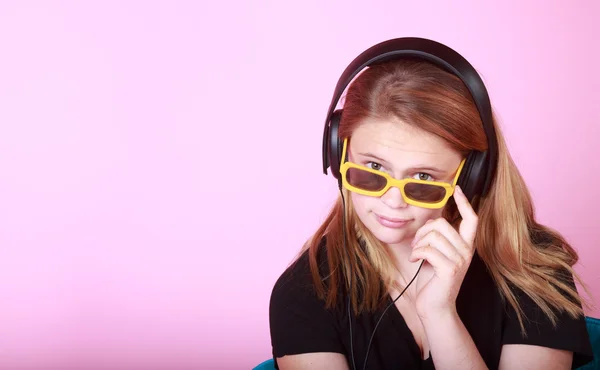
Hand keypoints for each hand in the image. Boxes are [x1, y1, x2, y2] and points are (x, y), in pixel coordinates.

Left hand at [409, 185, 478, 320]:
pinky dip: (417, 253)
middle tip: (417, 243)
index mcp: (465, 245)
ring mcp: (460, 260)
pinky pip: (428, 249)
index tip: (456, 189)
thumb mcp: (436, 253)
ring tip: (417, 253)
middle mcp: (466, 251)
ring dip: (419, 243)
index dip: (464, 203)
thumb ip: (438, 237)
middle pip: (442, 224)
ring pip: (433, 235)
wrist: (434, 306)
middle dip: (423, 230)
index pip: (471, 219)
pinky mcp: (450, 269)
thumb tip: (431, 221)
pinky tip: (416, 260)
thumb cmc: (432, 279)